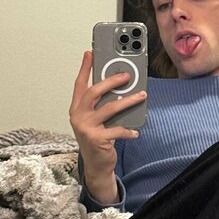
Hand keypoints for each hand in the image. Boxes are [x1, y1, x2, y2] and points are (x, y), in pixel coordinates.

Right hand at [69, 50, 145, 203]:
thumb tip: (121, 85)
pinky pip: (117, 130)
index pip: (80, 84)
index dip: (85, 68)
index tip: (90, 53)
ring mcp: (85, 128)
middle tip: (127, 75)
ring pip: (110, 108)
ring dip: (128, 100)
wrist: (96, 165)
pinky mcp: (96, 139)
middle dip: (112, 80)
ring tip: (141, 95)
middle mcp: (78, 116)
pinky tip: (135, 131)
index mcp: (76, 108)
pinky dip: (128, 130)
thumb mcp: (97, 119)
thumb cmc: (98, 138)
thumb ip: (102, 104)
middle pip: (94, 92)